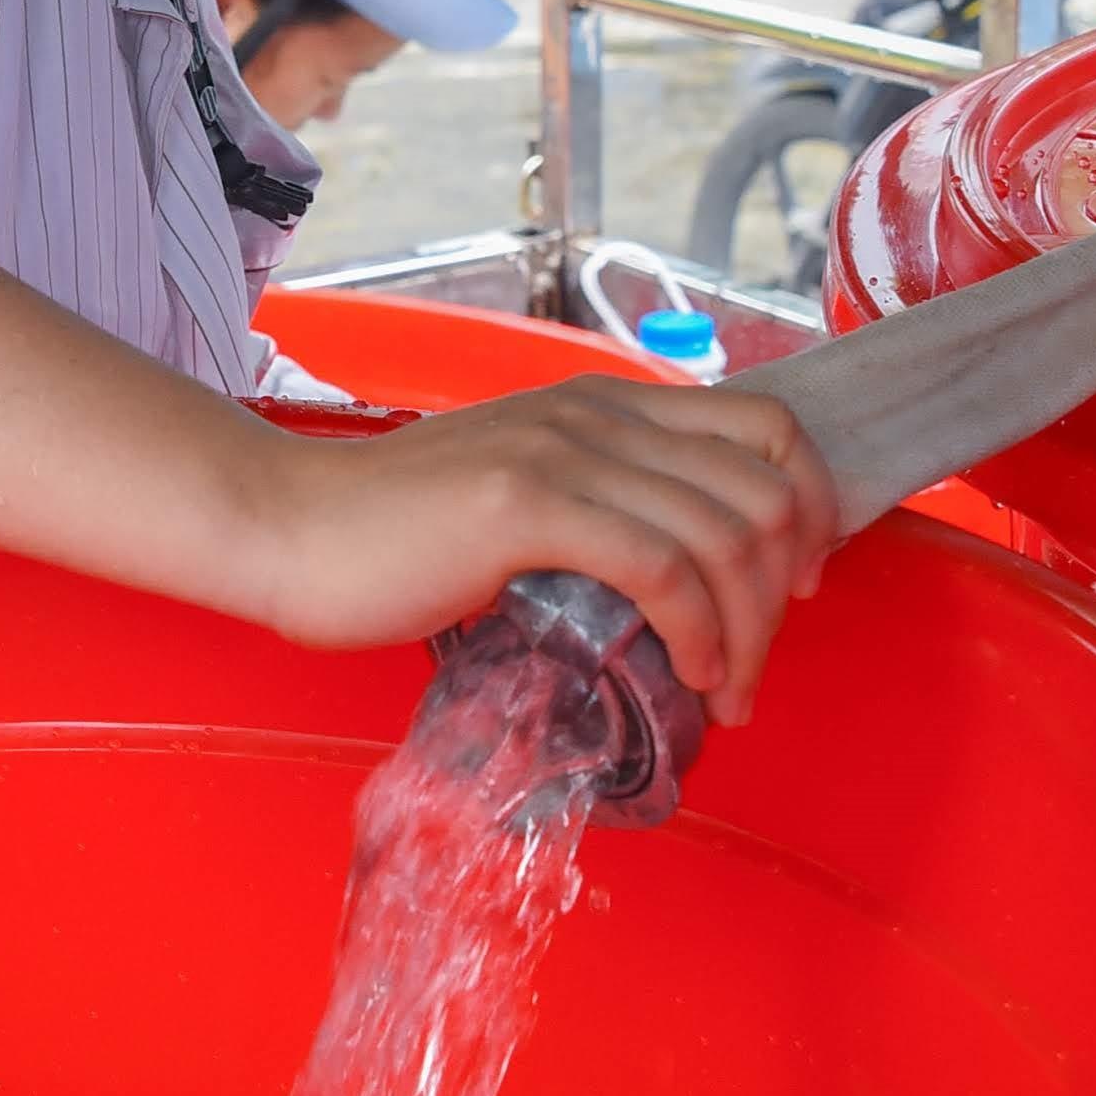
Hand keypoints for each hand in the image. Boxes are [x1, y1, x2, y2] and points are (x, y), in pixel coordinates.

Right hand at [216, 376, 841, 723]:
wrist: (285, 526)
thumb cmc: (391, 533)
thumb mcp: (516, 492)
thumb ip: (591, 508)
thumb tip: (667, 581)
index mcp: (605, 403)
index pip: (768, 424)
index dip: (810, 505)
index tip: (797, 585)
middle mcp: (600, 413)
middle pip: (765, 487)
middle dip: (786, 590)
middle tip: (757, 665)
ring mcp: (565, 451)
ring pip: (727, 533)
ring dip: (751, 631)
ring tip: (727, 691)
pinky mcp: (528, 505)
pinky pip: (664, 566)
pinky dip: (701, 631)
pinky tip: (693, 674)